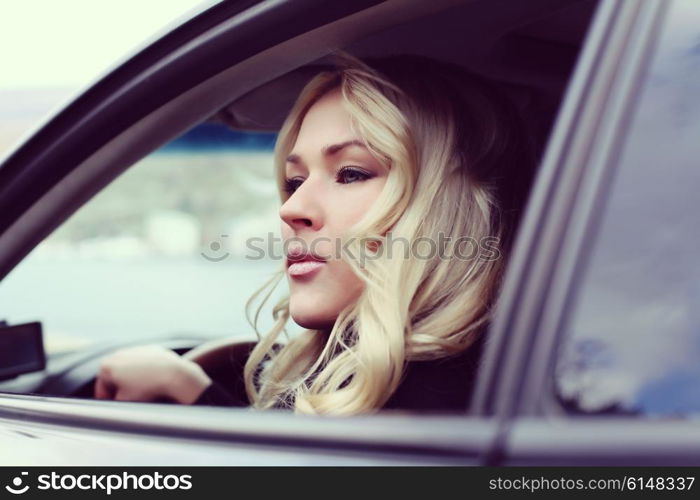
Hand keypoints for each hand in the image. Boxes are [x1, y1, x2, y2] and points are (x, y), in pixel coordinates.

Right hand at [94, 344, 212, 403]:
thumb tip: (114, 406)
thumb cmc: (146, 389)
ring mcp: (137, 349)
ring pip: (132, 370)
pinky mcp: (154, 349)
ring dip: (134, 380)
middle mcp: (119, 353)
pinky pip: (148, 364)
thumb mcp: (123, 402)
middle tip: (130, 402)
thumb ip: (114, 404)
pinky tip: (155, 383)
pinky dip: (149, 373)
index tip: (115, 409)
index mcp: (106, 365)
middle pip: (116, 377)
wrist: (174, 375)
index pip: (102, 388)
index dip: (107, 401)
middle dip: (121, 390)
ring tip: (145, 394)